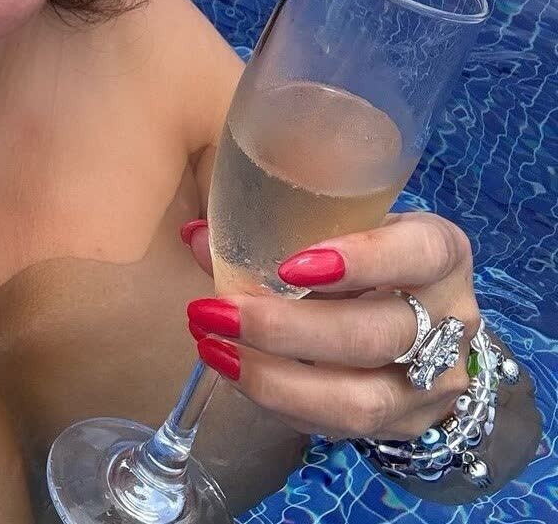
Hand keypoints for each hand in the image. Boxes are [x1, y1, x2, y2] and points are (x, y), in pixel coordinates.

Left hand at [181, 212, 480, 440]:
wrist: (427, 314)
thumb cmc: (374, 249)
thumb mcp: (348, 222)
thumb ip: (282, 224)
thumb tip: (196, 236)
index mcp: (442, 252)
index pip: (417, 253)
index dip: (360, 261)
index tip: (290, 266)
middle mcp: (451, 319)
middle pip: (374, 336)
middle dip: (286, 330)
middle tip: (216, 311)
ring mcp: (435, 383)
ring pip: (359, 399)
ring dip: (275, 380)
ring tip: (214, 349)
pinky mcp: (405, 425)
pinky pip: (338, 426)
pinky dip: (280, 401)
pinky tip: (235, 372)